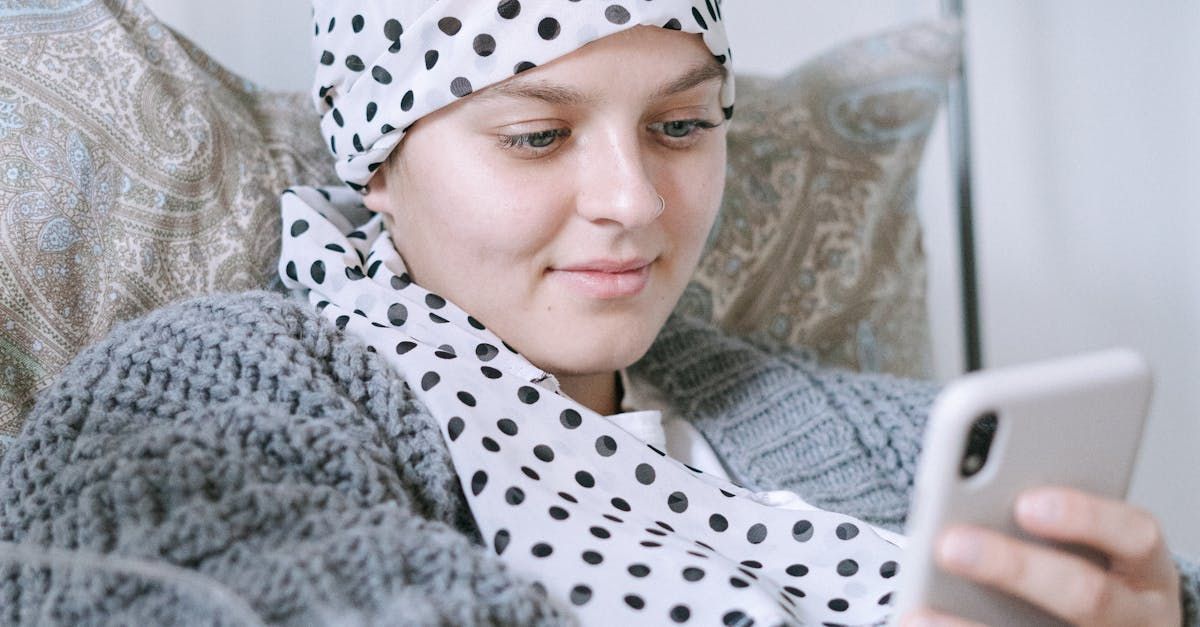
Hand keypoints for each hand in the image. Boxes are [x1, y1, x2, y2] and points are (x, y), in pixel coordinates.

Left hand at [901, 486, 1180, 625]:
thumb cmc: (1084, 568)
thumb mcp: (1084, 542)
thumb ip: (1044, 518)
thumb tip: (973, 494)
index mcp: (1143, 568)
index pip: (1135, 535)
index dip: (1084, 516)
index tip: (1026, 502)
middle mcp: (1134, 616)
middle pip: (1086, 594)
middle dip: (1014, 567)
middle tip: (950, 544)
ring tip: (919, 615)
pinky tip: (921, 624)